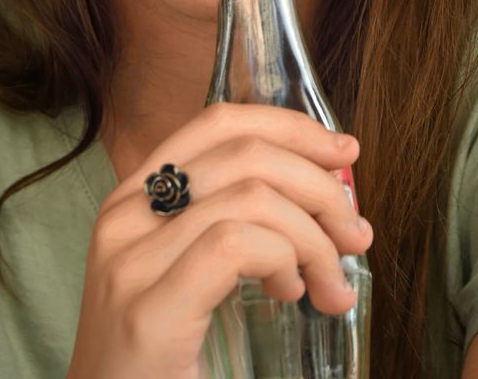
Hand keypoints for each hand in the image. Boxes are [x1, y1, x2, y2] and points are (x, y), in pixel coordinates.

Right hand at [65, 103, 372, 378]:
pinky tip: (292, 293)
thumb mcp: (189, 276)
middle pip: (244, 153)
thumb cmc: (159, 364)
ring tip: (325, 283)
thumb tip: (328, 188)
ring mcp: (131, 263)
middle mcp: (124, 217)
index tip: (344, 152)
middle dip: (319, 187)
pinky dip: (282, 259)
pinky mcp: (148, 314)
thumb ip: (234, 226)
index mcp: (135, 199)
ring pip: (249, 197)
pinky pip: (234, 246)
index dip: (291, 126)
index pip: (218, 122)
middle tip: (354, 235)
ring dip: (312, 237)